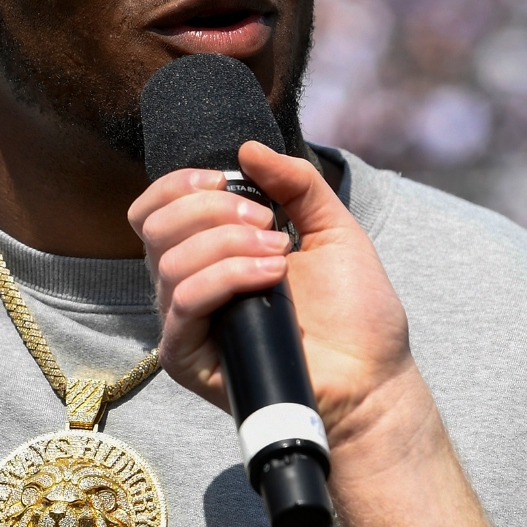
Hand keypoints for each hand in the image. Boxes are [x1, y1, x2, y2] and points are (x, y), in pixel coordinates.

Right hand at [128, 140, 415, 450]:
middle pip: (154, 227)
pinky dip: (226, 278)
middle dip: (211, 211)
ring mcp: (183, 322)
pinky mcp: (186, 357)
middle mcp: (185, 284)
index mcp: (205, 253)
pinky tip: (271, 278)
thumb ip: (296, 183)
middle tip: (268, 224)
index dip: (178, 185)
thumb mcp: (333, 228)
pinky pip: (185, 302)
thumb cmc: (353, 312)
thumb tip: (248, 148)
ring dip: (228, 245)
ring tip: (280, 256)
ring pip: (169, 262)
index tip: (225, 180)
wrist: (372, 378)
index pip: (154, 209)